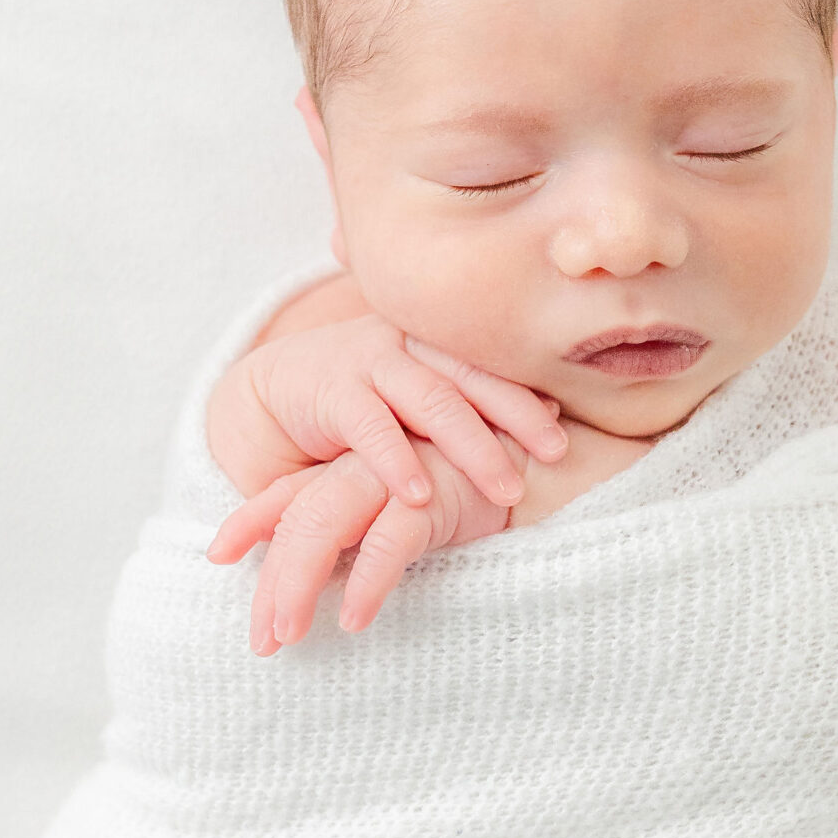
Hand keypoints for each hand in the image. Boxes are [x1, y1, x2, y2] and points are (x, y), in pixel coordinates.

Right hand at [205, 309, 565, 508]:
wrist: (273, 395)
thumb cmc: (361, 403)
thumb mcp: (416, 398)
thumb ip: (468, 402)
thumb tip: (552, 413)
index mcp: (433, 342)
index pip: (492, 366)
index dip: (528, 396)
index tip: (564, 434)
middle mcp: (407, 342)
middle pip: (472, 378)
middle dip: (517, 417)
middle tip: (558, 454)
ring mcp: (368, 360)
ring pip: (432, 401)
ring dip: (473, 447)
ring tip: (507, 491)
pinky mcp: (330, 391)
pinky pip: (371, 426)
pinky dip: (397, 461)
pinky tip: (420, 495)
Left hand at [206, 436, 518, 652]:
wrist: (538, 461)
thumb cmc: (471, 489)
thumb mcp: (408, 510)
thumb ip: (369, 533)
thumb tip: (333, 585)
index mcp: (352, 468)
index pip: (287, 495)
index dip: (249, 522)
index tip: (215, 556)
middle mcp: (363, 468)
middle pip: (296, 522)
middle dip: (272, 583)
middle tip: (261, 642)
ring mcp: (394, 478)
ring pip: (324, 527)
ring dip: (299, 584)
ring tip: (287, 637)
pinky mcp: (432, 496)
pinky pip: (388, 541)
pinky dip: (366, 581)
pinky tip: (354, 619)